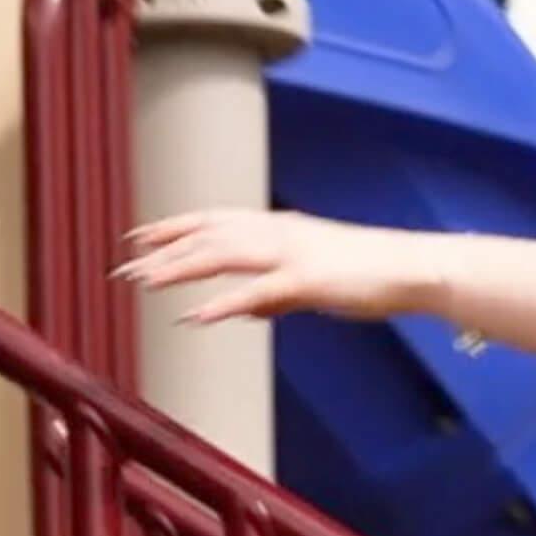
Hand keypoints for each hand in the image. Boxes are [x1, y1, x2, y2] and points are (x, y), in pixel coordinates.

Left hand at [117, 209, 444, 324]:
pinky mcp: (307, 280)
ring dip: (179, 268)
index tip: (138, 236)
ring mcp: (292, 254)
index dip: (173, 226)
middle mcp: (279, 233)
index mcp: (280, 228)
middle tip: (123, 269)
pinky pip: (256, 292)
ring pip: (222, 255)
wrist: (411, 269)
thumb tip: (242, 309)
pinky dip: (222, 302)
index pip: (214, 220)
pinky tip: (194, 315)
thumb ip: (273, 294)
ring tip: (144, 283)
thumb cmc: (369, 275)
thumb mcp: (312, 283)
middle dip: (163, 251)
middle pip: (208, 235)